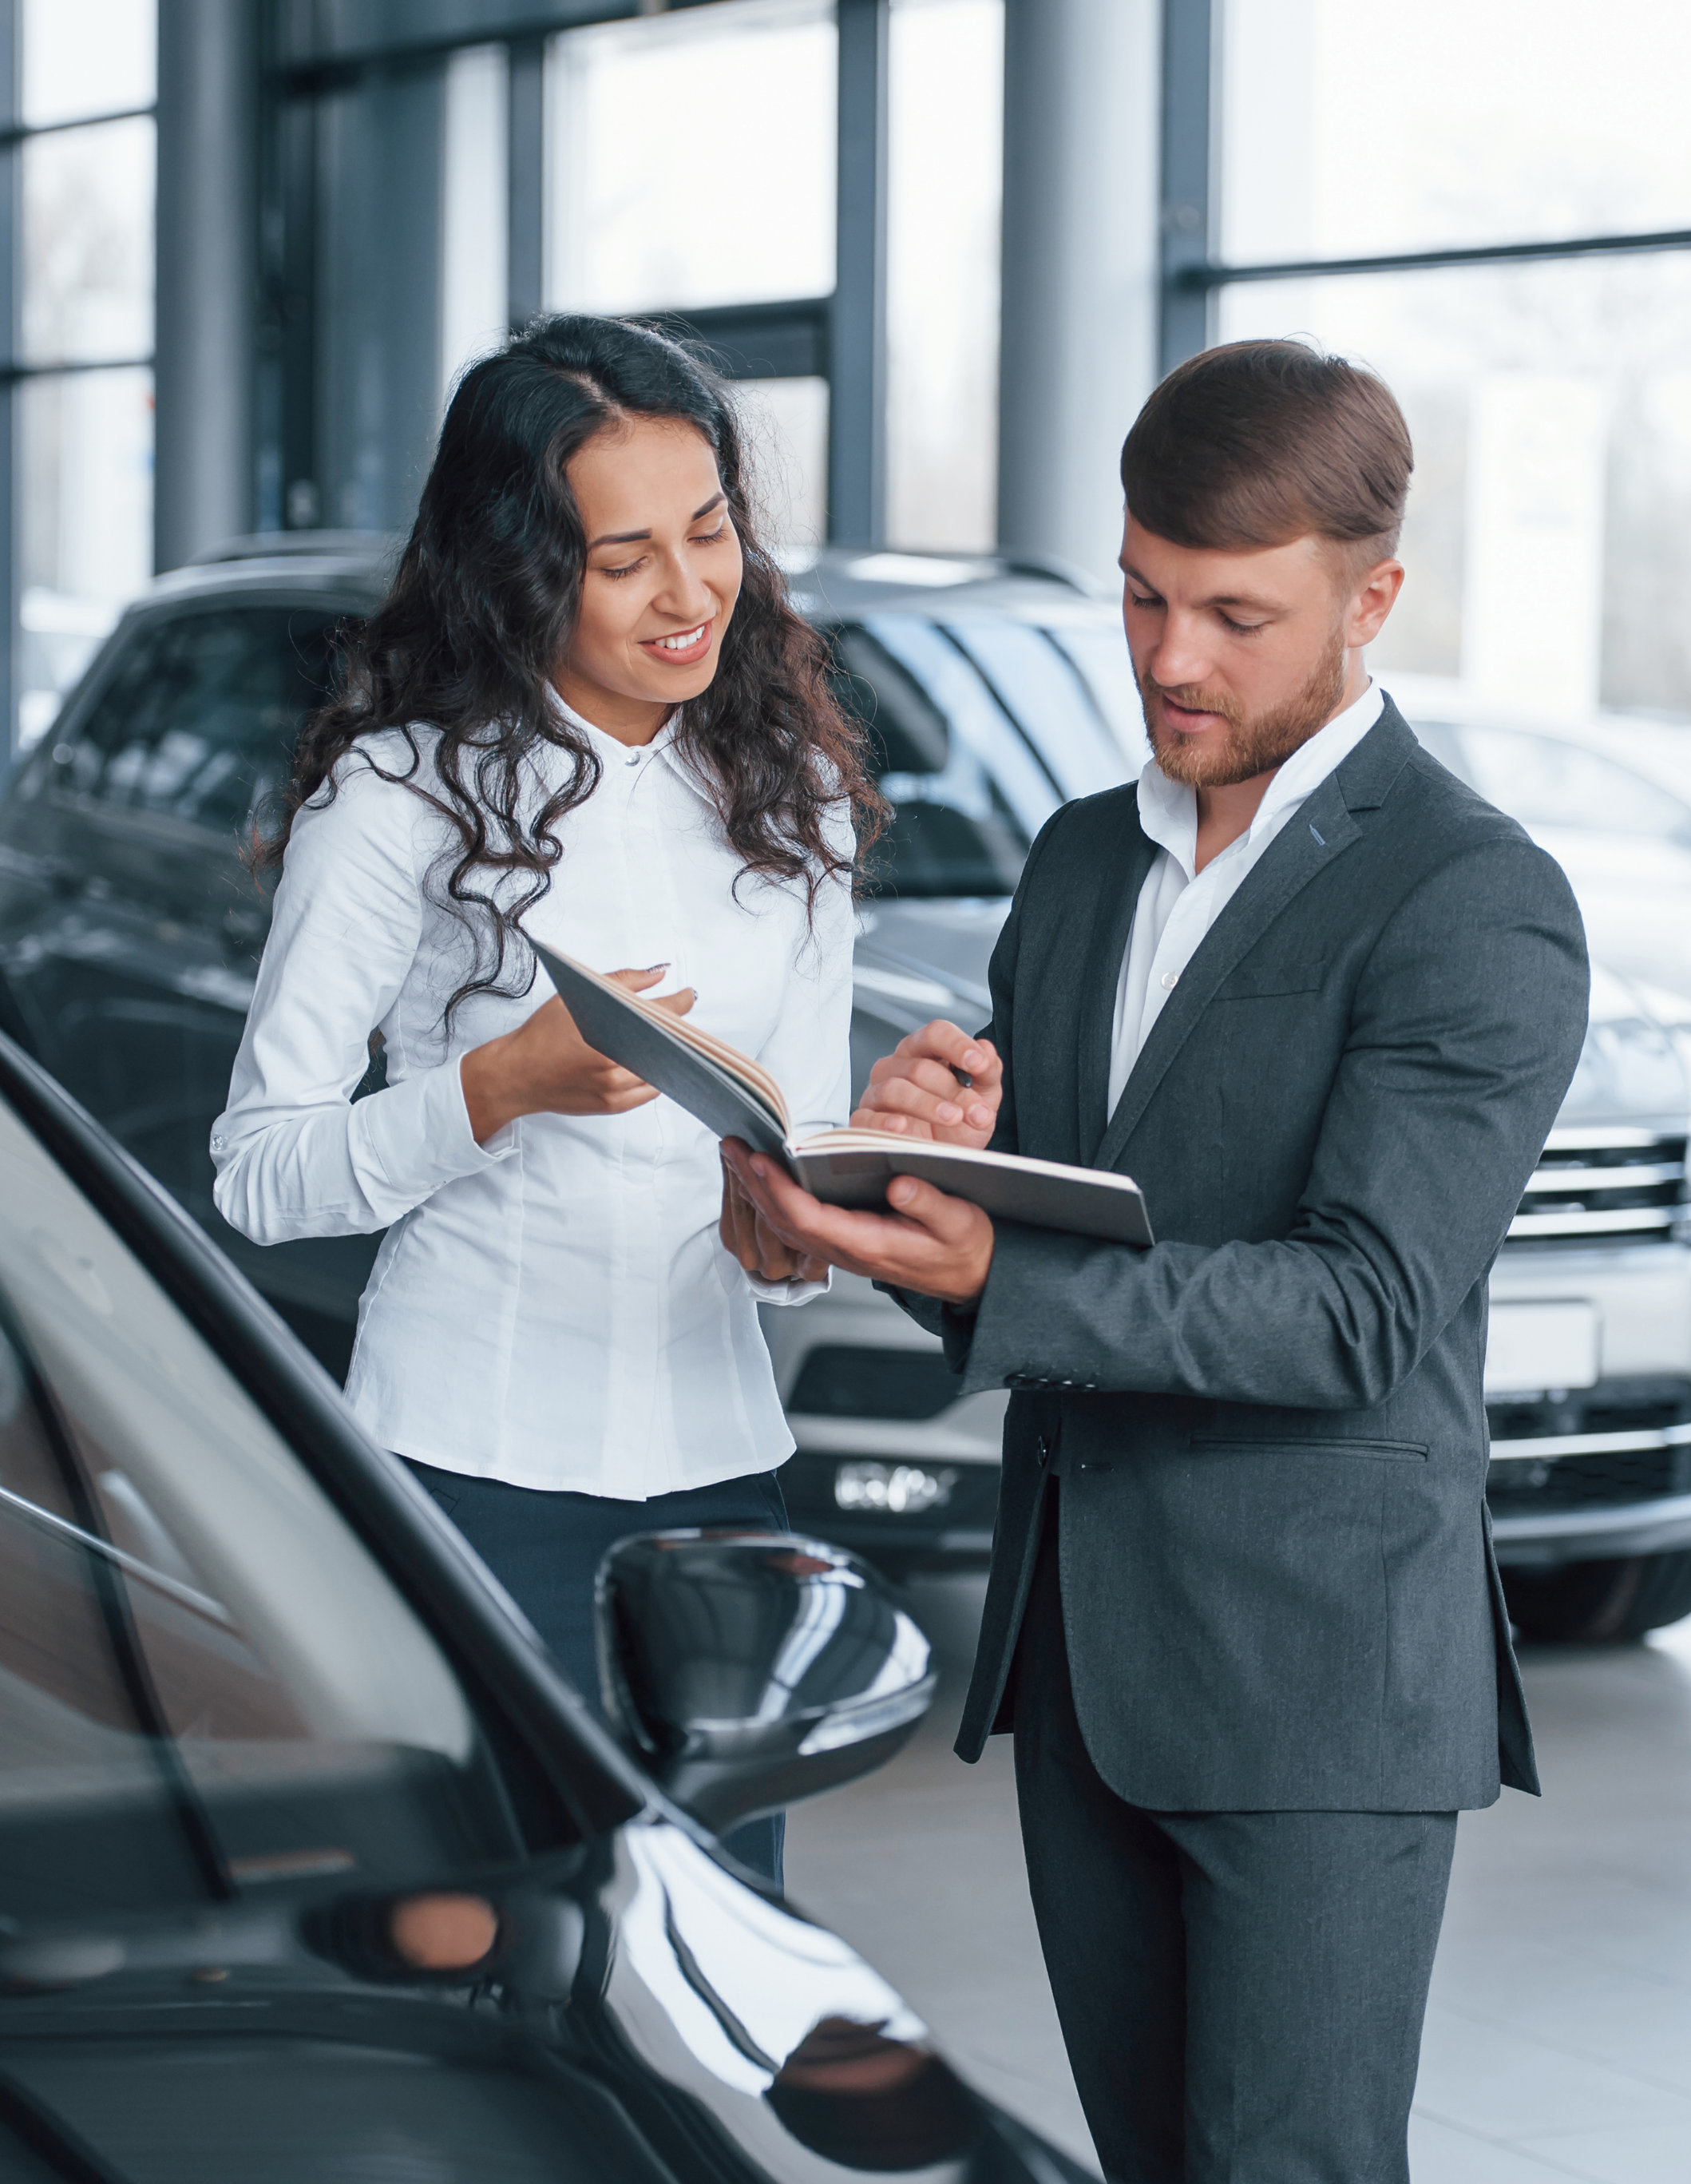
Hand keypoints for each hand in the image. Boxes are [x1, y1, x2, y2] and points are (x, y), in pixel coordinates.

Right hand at [460, 966, 693, 1143]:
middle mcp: (613, 1065)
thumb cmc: (540, 1036)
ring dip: (668, 1054)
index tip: (688, 996)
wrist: (516, 1075)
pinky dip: (655, 1074)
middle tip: (675, 1017)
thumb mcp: (576, 996)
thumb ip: (622, 981)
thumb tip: (658, 974)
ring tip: (663, 1039)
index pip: (660, 1015)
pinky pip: (649, 1091)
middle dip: (674, 1029)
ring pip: (661, 1069)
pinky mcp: (613, 1106)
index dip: (679, 1003)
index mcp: (606, 1033)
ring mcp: (614, 1089)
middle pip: (666, 1044)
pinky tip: (650, 1061)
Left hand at [721, 1140, 993, 1307]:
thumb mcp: (960, 1222)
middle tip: (729, 1145)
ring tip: (735, 1152)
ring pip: (786, 1222)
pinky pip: (797, 1222)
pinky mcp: (843, 1240)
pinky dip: (774, 1196)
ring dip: (757, 1188)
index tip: (759, 1160)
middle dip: (753, 1183)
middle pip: (785, 1220)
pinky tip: (763, 1173)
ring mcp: (841, 1249)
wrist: (974, 1276)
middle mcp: (847, 1251)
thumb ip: (929, 1204)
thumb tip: (898, 1186)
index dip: (781, 1191)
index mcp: (870, 1245)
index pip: (811, 1220)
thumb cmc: (965, 1247)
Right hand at [852, 1020, 1001, 1146]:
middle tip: (977, 1111)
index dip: (957, 1045)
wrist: (944, 1159)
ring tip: (953, 1119)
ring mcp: (877, 1093)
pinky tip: (902, 1128)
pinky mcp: (864, 1120)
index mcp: (925, 1052)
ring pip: (894, 1089)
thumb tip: (987, 1050)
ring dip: (927, 1105)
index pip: (935, 1033)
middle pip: (919, 1068)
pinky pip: (866, 1117)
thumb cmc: (959, 1125)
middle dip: (953, 1091)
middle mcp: (897, 1067)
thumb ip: (987, 1073)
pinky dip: (883, 1122)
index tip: (978, 1064)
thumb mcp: (983, 1098)